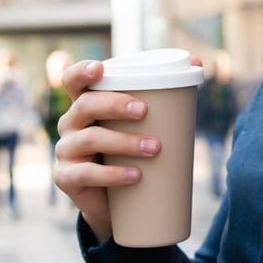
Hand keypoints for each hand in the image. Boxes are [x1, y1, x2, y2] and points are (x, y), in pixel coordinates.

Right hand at [52, 59, 159, 242]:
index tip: (100, 69)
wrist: (113, 201)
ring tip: (155, 148)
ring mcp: (65, 151)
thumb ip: (164, 93)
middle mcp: (71, 124)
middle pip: (85, 105)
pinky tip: (135, 175)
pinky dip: (113, 175)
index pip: (73, 81)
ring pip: (90, 139)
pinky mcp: (66, 178)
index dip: (81, 71)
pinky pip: (86, 174)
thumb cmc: (129, 151)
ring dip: (124, 142)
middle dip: (114, 104)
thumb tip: (197, 61)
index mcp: (86, 105)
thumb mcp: (141, 123)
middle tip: (144, 111)